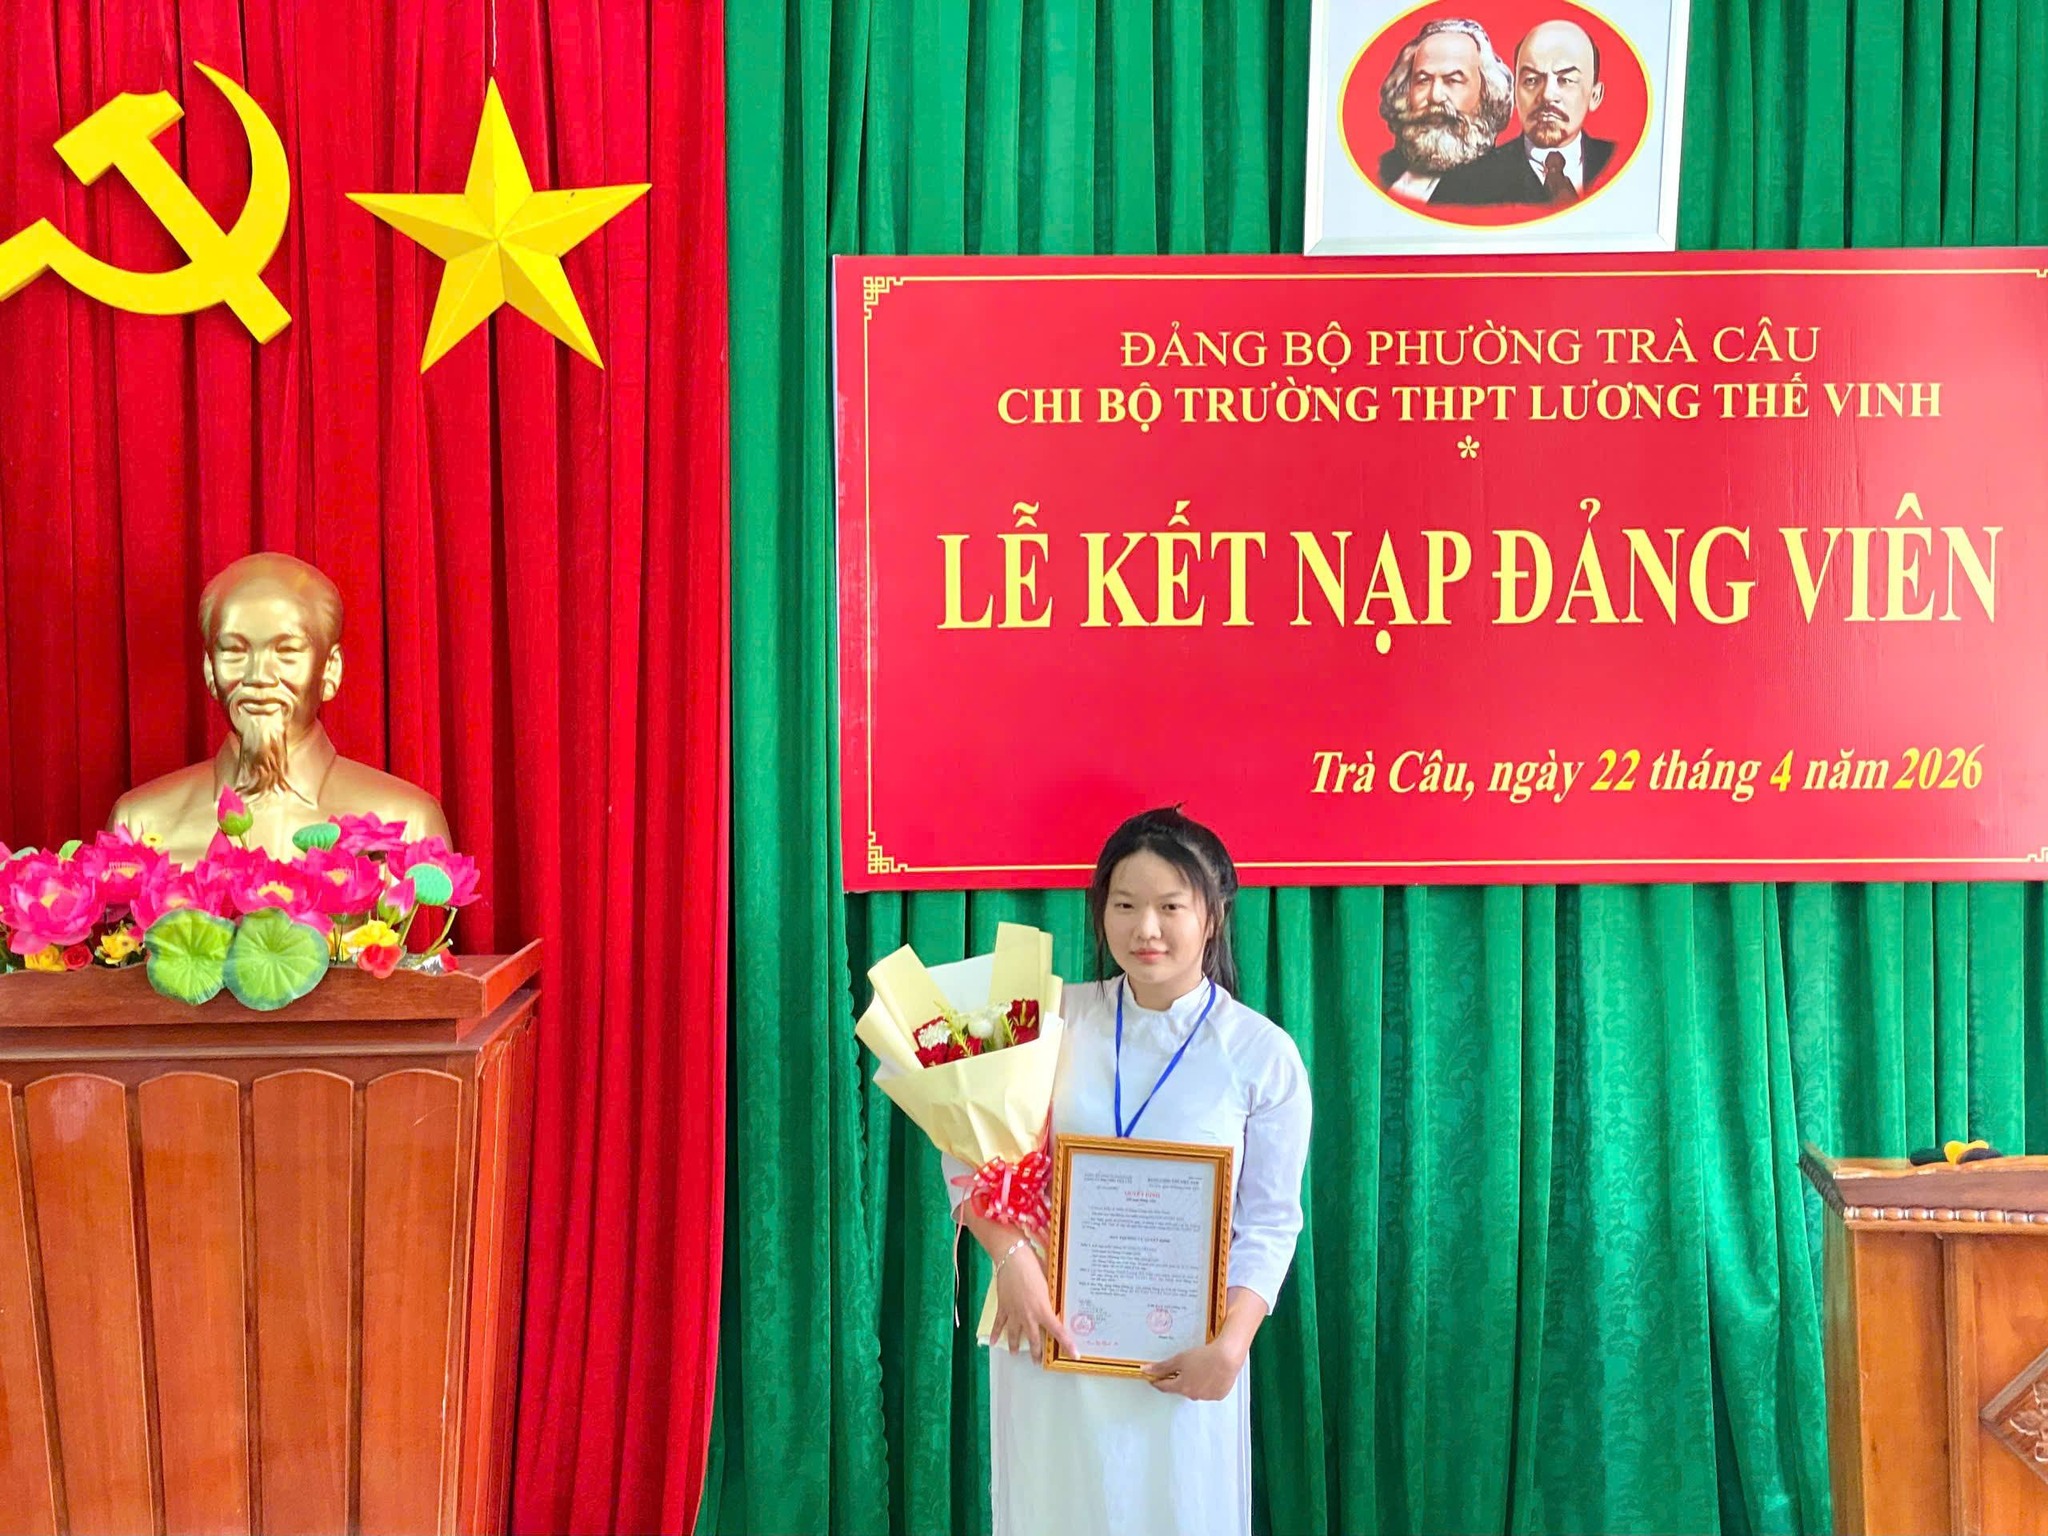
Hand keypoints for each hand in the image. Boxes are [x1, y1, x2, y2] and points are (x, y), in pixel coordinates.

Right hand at [990, 1243, 1075, 1358]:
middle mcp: (1028, 1315)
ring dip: (1016, 1346)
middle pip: (1034, 1339)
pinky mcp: (1003, 1307)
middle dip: (1037, 1353)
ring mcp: (1014, 1313)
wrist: (1012, 1259)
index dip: (1067, 1344)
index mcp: (1043, 1309)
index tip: (1075, 1355)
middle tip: (1038, 1363)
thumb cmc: (1034, 1266)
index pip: (1058, 1331)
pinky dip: (996, 1333)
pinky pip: (999, 1324)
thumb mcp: (1048, 1282)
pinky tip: (994, 1342)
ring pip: (1015, 1335)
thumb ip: (1051, 1296)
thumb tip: (1056, 1302)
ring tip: (1016, 1354)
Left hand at [1140, 1338, 1247, 1400]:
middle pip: (1182, 1388)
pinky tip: (1211, 1373)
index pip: (1165, 1387)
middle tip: (1182, 1369)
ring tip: (1200, 1368)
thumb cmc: (1203, 1357)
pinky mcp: (1219, 1395)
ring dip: (1195, 1383)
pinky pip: (1209, 1391)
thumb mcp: (1180, 1359)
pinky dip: (1208, 1384)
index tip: (1154, 1379)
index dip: (1158, 1382)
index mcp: (1182, 1387)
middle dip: (1179, 1380)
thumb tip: (1145, 1370)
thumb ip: (1162, 1367)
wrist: (1227, 1358)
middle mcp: (1193, 1395)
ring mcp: (1207, 1396)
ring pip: (1196, 1390)